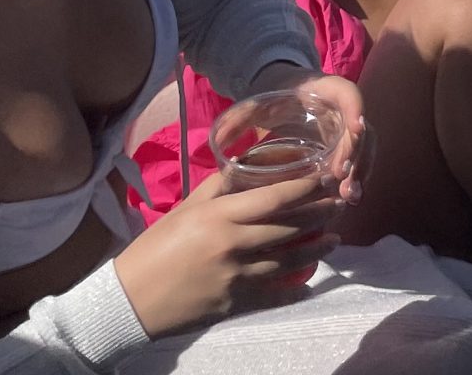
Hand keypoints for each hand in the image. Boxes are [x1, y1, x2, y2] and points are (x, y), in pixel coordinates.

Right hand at [112, 164, 343, 337]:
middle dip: (319, 215)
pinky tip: (310, 284)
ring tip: (334, 240)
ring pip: (287, 260)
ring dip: (315, 250)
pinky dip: (294, 290)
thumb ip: (218, 188)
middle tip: (341, 205)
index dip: (305, 188)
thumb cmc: (155, 248)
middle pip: (288, 227)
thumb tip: (245, 165)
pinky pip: (273, 295)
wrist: (130, 299)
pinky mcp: (233, 304)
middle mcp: (232, 244)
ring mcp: (235, 277)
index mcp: (219, 216)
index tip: (326, 178)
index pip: (274, 198)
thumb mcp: (185, 209)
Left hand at [232, 68, 370, 204]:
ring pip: (364, 148)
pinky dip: (355, 179)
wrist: (280, 98)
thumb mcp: (253, 106)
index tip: (355, 128)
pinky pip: (358, 161)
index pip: (346, 93)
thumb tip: (218, 141)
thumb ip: (238, 119)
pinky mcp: (343, 147)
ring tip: (348, 198)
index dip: (355, 108)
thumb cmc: (268, 101)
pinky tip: (347, 200)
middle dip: (356, 154)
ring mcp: (345, 129)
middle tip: (344, 180)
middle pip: (360, 128)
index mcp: (321, 91)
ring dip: (360, 171)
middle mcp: (340, 109)